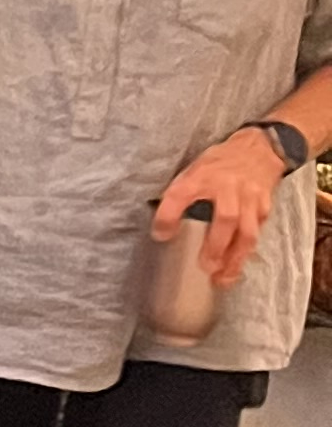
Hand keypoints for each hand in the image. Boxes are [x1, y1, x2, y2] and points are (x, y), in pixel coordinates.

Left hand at [154, 129, 303, 289]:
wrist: (259, 149)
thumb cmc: (219, 164)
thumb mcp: (193, 170)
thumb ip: (179, 195)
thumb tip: (161, 228)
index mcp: (201, 175)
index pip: (180, 194)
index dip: (168, 215)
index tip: (160, 235)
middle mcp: (227, 186)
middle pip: (225, 218)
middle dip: (215, 245)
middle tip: (205, 267)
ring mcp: (249, 197)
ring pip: (247, 231)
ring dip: (234, 257)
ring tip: (222, 277)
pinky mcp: (264, 206)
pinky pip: (257, 232)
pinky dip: (246, 251)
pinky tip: (236, 265)